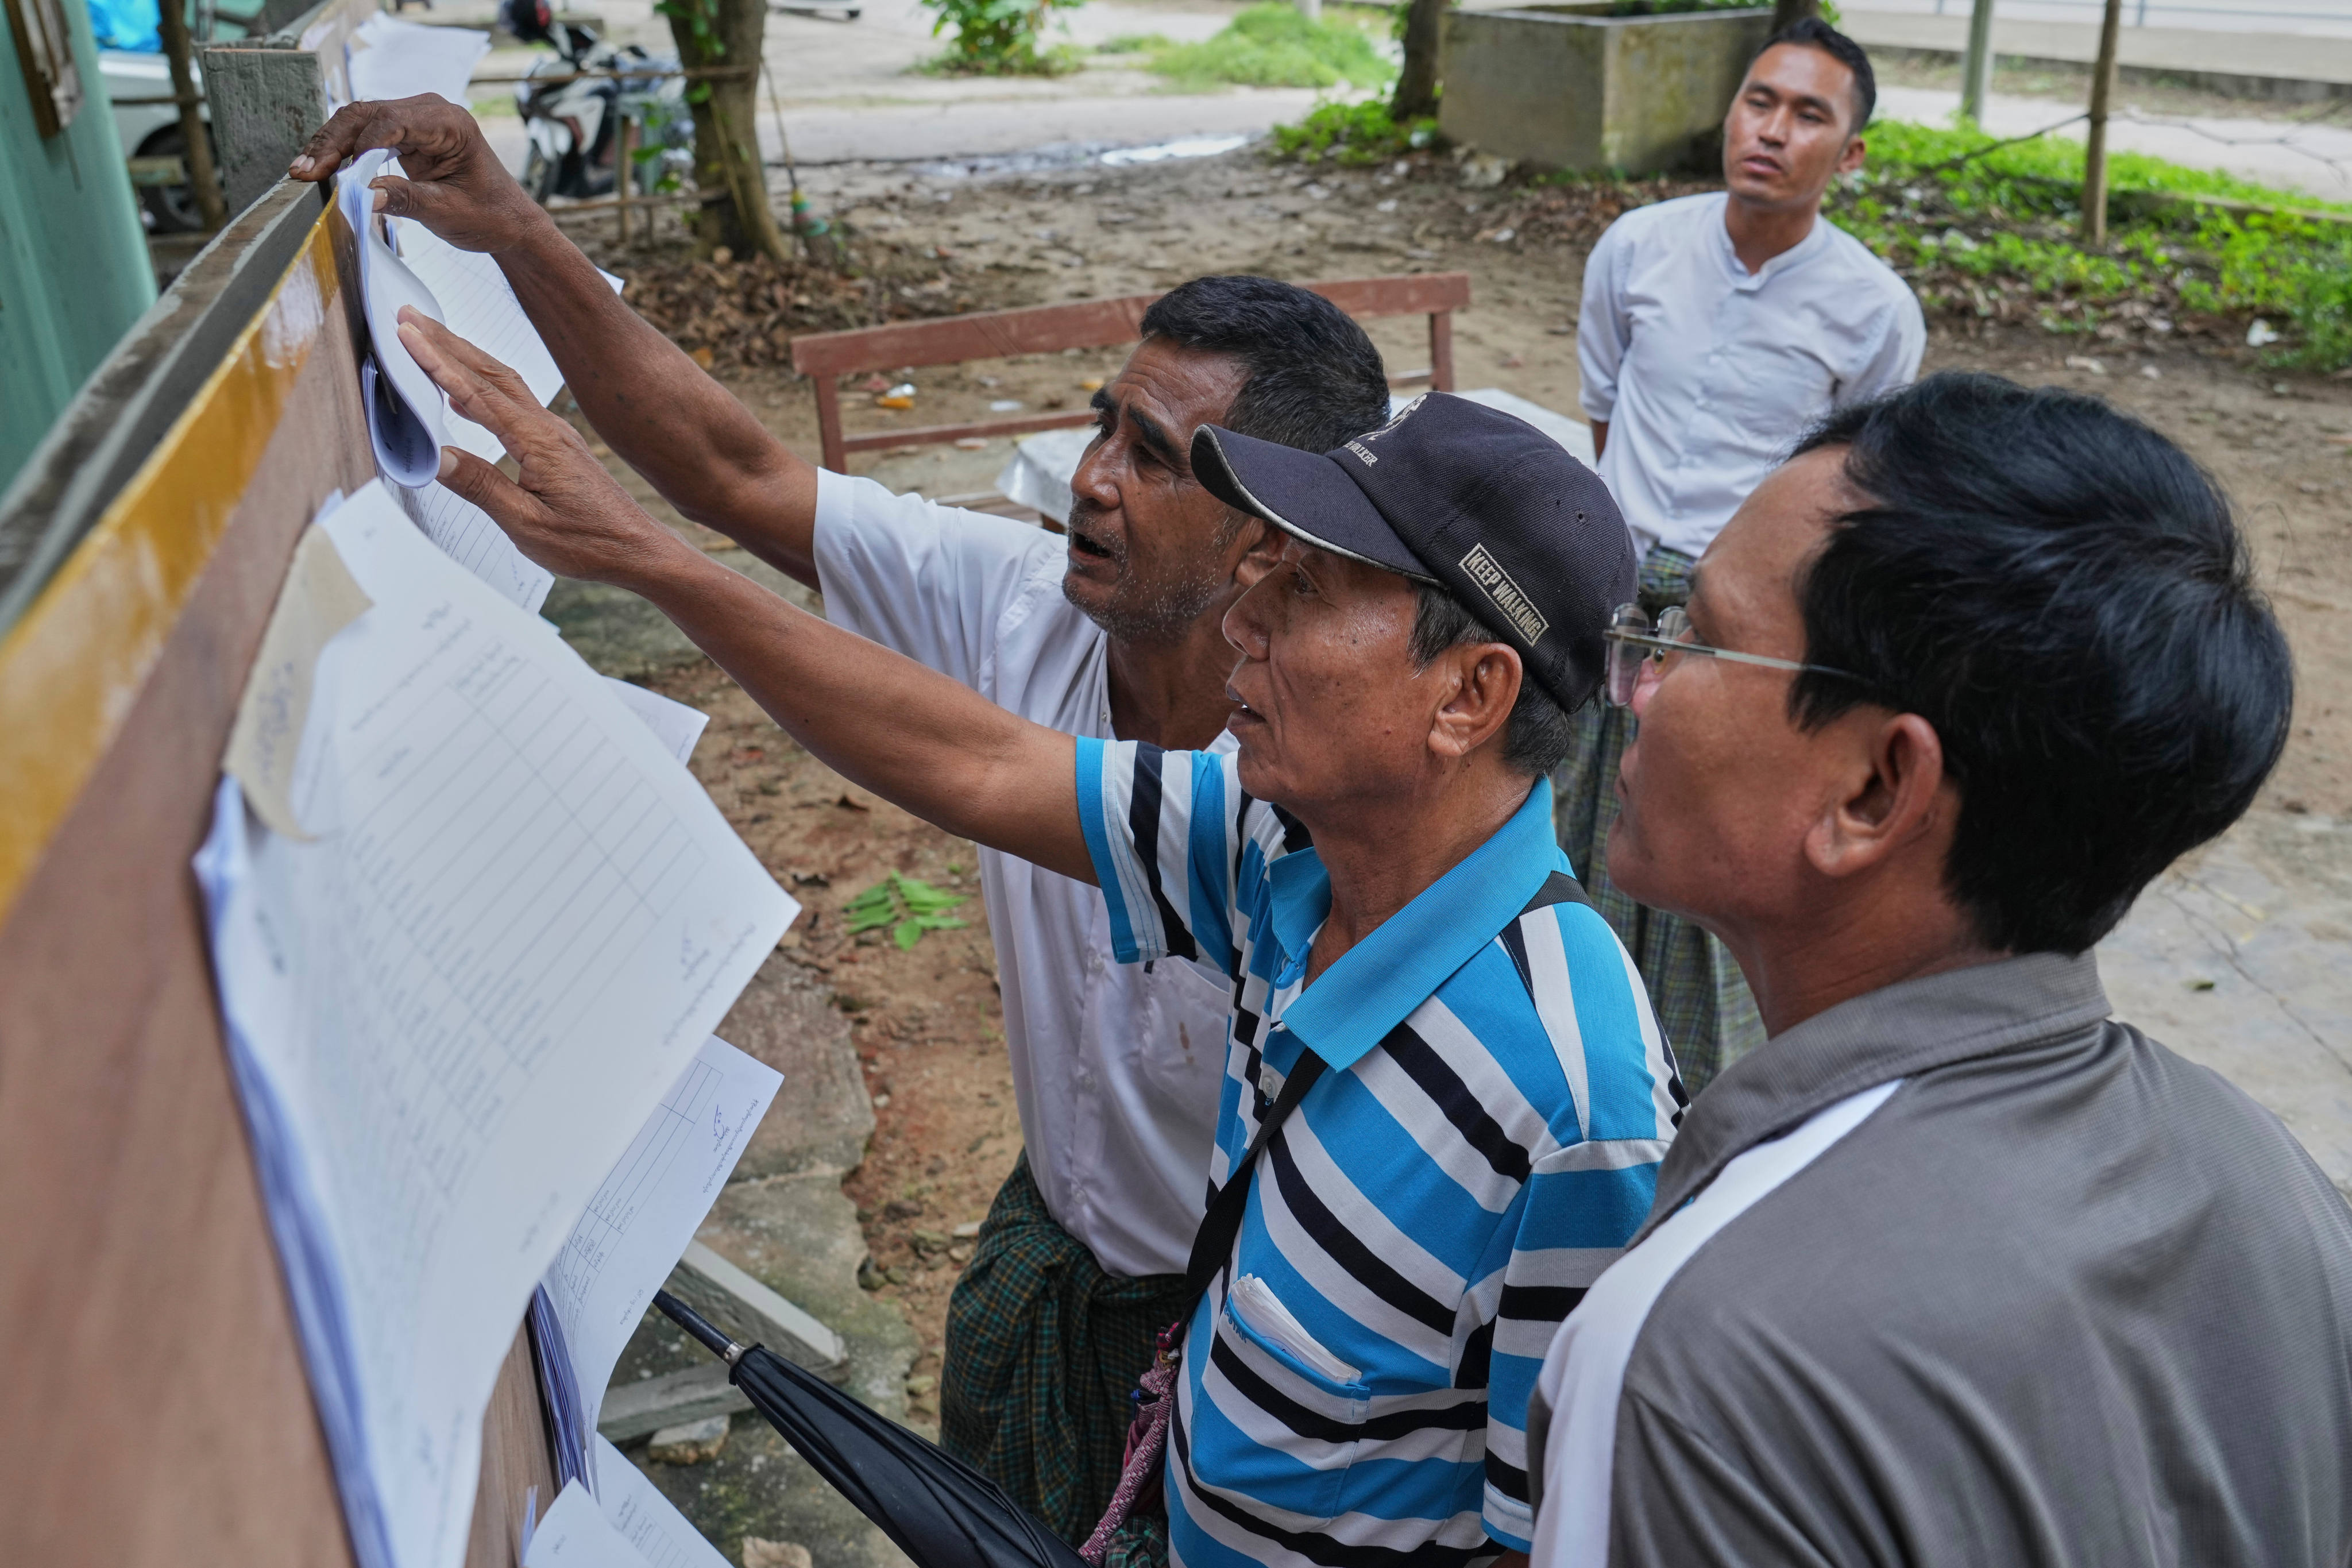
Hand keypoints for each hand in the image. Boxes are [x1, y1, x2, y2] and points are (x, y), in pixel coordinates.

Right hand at [288, 96, 545, 254]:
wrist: (508, 222)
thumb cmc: (489, 216)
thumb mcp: (448, 212)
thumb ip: (407, 200)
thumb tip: (363, 195)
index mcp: (449, 122)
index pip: (391, 120)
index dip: (358, 144)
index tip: (336, 172)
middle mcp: (430, 112)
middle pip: (367, 114)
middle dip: (332, 142)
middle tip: (303, 171)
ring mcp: (415, 121)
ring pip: (359, 122)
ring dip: (330, 146)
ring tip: (302, 172)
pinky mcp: (405, 136)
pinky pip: (365, 136)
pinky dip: (342, 152)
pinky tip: (320, 170)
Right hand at [397, 310, 687, 587]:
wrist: (639, 550)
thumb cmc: (591, 543)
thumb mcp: (528, 525)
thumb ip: (481, 487)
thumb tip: (437, 456)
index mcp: (539, 443)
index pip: (477, 394)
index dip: (438, 363)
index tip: (408, 335)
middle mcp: (548, 429)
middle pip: (489, 374)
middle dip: (446, 343)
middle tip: (409, 316)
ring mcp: (555, 434)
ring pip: (504, 383)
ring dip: (465, 358)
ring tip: (430, 337)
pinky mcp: (558, 445)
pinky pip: (515, 403)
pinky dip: (484, 387)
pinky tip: (465, 394)